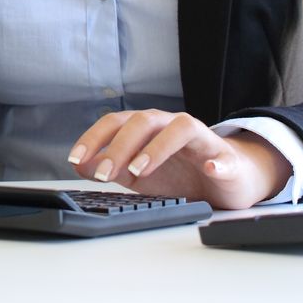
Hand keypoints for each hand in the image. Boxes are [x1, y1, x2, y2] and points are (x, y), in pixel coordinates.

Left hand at [67, 109, 290, 209]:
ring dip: (158, 147)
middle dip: (120, 146)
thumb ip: (111, 167)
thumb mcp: (138, 174)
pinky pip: (225, 157)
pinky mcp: (227, 158)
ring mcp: (201, 139)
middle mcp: (171, 125)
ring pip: (181, 128)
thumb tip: (80, 165)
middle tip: (103, 174)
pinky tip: (210, 169)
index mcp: (148, 128)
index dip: (94, 138)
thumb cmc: (180, 174)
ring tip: (139, 170)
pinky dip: (218, 163)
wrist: (226, 181)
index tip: (76, 159)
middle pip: (144, 122)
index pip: (116, 122)